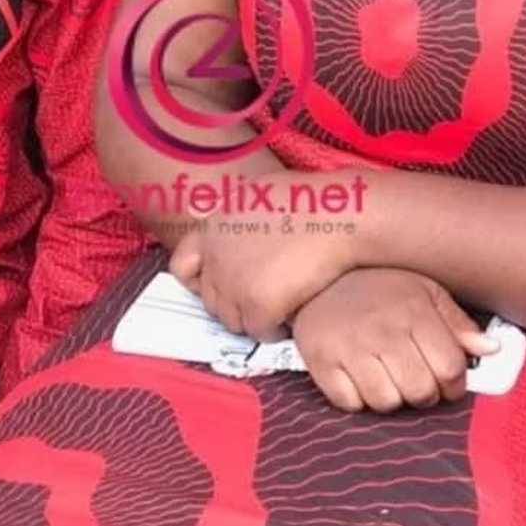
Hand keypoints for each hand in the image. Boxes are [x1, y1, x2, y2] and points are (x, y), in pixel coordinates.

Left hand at [169, 170, 365, 339]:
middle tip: (259, 300)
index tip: (221, 285)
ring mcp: (234, 280)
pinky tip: (289, 319)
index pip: (182, 265)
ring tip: (276, 310)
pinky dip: (272, 330)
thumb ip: (240, 217)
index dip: (199, 280)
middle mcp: (216, 253)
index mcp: (215, 224)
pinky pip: (258, 331)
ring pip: (232, 320)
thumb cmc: (314, 200)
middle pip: (210, 299)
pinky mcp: (257, 304)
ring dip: (251, 319)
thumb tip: (239, 235)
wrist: (343, 214)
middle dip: (233, 303)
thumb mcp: (261, 193)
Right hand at [293, 269, 497, 412]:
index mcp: (414, 309)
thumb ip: (457, 323)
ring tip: (387, 377)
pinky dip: (358, 399)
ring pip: (387, 403)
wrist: (317, 275)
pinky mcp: (320, 362)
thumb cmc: (380, 286)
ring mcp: (349, 346)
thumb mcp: (424, 291)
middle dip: (425, 393)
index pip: (450, 368)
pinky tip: (359, 377)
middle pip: (421, 391)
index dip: (455, 382)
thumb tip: (491, 349)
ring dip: (391, 397)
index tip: (446, 379)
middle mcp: (382, 328)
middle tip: (415, 379)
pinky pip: (350, 404)